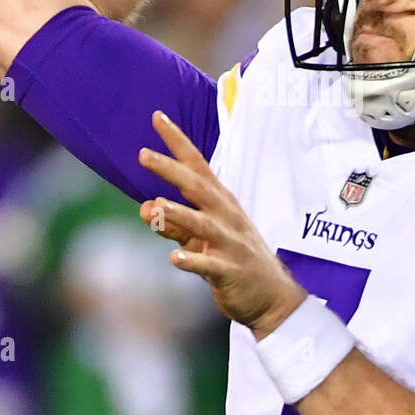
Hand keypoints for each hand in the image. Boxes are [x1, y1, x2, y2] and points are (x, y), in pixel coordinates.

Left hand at [138, 111, 305, 338]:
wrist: (271, 296)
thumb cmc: (233, 259)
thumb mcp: (202, 238)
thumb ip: (174, 223)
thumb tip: (144, 208)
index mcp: (220, 203)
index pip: (196, 165)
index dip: (177, 142)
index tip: (157, 118)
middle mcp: (225, 217)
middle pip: (197, 188)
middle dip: (171, 170)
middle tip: (143, 154)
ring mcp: (230, 244)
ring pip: (202, 225)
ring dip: (179, 215)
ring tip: (155, 208)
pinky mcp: (230, 271)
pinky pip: (209, 266)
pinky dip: (193, 261)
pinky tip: (175, 259)